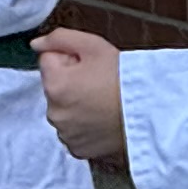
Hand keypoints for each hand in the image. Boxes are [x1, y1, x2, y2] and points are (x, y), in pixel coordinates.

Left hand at [33, 26, 127, 162]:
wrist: (151, 112)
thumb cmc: (125, 77)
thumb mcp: (94, 45)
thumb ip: (59, 39)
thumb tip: (36, 45)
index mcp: (54, 85)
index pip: (48, 61)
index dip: (70, 58)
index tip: (90, 65)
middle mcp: (54, 113)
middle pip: (54, 88)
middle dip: (70, 82)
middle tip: (100, 83)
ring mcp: (65, 134)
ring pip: (64, 111)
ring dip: (76, 105)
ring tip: (103, 103)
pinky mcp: (77, 149)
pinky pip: (74, 132)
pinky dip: (84, 126)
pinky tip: (102, 119)